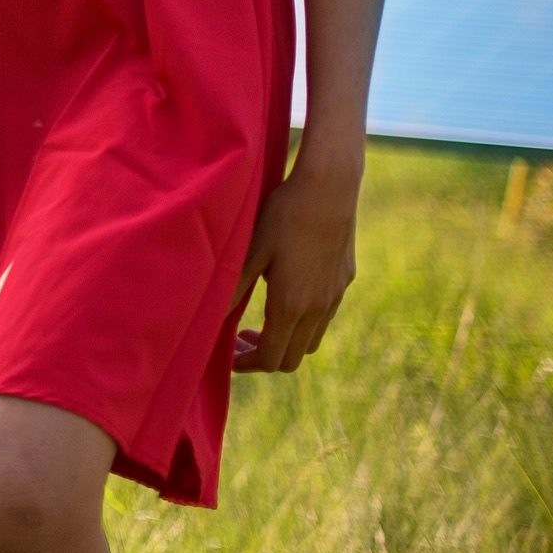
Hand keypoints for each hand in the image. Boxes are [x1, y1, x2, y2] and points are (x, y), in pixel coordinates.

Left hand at [235, 154, 359, 371]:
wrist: (329, 188)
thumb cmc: (283, 215)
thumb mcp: (250, 250)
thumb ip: (232, 288)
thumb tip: (209, 318)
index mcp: (292, 305)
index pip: (271, 358)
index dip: (247, 364)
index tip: (228, 356)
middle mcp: (318, 308)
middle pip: (293, 358)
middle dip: (264, 357)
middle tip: (238, 339)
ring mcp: (335, 296)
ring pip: (312, 340)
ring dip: (285, 340)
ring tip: (259, 322)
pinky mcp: (344, 280)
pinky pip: (324, 316)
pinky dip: (302, 322)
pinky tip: (284, 296)